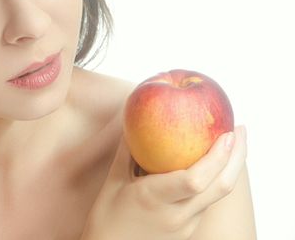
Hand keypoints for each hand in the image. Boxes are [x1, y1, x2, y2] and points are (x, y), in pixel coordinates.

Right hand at [80, 125, 246, 239]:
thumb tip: (133, 119)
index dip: (217, 156)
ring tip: (231, 143)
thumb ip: (127, 150)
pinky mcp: (189, 230)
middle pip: (221, 187)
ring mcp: (185, 225)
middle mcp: (176, 215)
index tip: (227, 133)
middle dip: (237, 157)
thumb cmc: (106, 217)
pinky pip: (208, 202)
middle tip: (241, 130)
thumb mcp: (113, 180)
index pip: (196, 179)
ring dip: (229, 168)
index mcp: (154, 198)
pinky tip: (212, 165)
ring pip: (218, 195)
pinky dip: (215, 180)